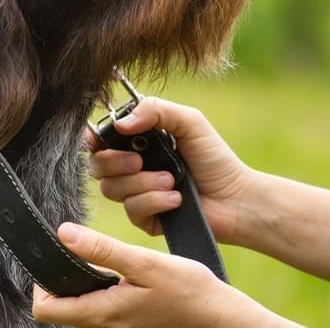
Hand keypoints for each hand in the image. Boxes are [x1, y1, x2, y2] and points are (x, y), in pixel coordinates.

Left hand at [32, 223, 295, 327]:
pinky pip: (98, 308)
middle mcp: (103, 326)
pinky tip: (119, 274)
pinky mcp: (126, 323)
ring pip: (78, 307)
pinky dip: (99, 289)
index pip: (44, 309)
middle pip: (58, 308)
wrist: (217, 316)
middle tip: (81, 253)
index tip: (59, 256)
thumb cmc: (187, 290)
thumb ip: (103, 250)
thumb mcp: (144, 263)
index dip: (42, 282)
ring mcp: (115, 327)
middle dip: (60, 280)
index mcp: (101, 314)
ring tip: (102, 260)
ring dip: (81, 283)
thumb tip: (64, 234)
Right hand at [90, 97, 251, 242]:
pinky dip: (154, 201)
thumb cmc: (214, 157)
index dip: (94, 140)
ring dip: (143, 183)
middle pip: (97, 166)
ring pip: (112, 188)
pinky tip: (176, 199)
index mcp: (138, 141)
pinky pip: (132, 209)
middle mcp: (132, 167)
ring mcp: (136, 194)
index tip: (99, 140)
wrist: (235, 197)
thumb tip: (120, 123)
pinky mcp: (144, 218)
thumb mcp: (188, 121)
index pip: (100, 140)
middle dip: (116, 162)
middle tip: (140, 161)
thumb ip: (155, 110)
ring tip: (172, 180)